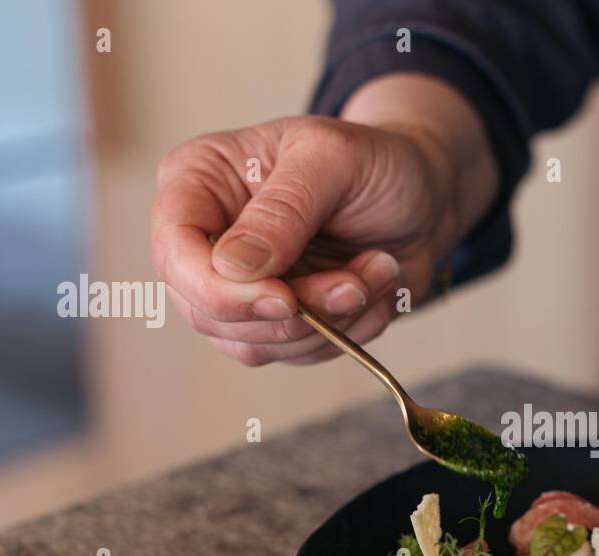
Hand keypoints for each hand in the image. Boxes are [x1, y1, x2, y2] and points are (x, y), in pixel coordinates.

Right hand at [151, 76, 497, 364]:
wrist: (424, 199)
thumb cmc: (376, 163)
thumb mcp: (335, 159)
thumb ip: (284, 208)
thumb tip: (234, 266)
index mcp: (199, 180)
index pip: (175, 252)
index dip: (221, 291)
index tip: (286, 298)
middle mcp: (207, 238)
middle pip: (210, 312)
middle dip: (295, 312)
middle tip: (356, 283)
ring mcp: (239, 286)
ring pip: (257, 343)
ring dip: (331, 322)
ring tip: (376, 270)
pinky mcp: (276, 321)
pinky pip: (297, 354)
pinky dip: (346, 333)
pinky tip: (371, 287)